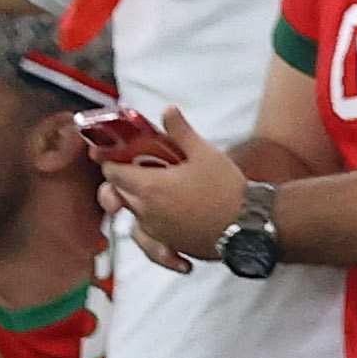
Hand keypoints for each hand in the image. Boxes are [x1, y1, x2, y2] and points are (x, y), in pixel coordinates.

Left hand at [97, 112, 249, 262]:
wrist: (246, 226)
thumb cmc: (225, 190)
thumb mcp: (205, 153)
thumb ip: (180, 131)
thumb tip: (168, 111)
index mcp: (149, 187)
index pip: (112, 172)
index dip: (110, 159)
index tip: (115, 151)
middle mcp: (145, 211)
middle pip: (116, 193)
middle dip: (122, 179)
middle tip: (138, 166)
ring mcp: (154, 231)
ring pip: (130, 214)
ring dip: (136, 200)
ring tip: (156, 189)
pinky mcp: (166, 245)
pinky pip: (145, 236)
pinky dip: (148, 227)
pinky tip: (162, 218)